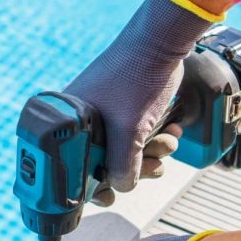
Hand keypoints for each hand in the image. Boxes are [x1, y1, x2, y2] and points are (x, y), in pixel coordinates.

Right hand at [65, 0, 237, 197]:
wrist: (164, 41)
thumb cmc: (137, 77)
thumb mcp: (130, 130)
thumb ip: (123, 166)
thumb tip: (121, 188)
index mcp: (69, 121)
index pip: (69, 166)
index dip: (89, 186)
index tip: (106, 199)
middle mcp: (82, 119)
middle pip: (102, 163)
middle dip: (134, 167)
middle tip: (154, 166)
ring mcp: (105, 113)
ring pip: (124, 151)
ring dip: (152, 153)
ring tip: (168, 141)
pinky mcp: (126, 109)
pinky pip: (137, 136)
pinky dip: (156, 138)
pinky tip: (171, 130)